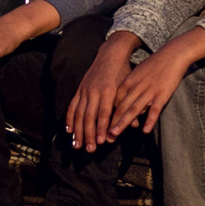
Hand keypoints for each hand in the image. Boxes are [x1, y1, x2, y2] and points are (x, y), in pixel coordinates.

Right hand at [66, 32, 140, 150]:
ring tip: (76, 145)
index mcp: (107, 91)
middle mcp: (93, 92)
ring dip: (77, 131)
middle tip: (89, 150)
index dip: (101, 129)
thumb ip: (128, 106)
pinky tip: (68, 130)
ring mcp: (84, 91)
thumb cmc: (122, 72)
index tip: (102, 142)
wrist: (110, 55)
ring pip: (78, 114)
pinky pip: (72, 106)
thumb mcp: (128, 87)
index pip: (103, 114)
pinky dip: (69, 119)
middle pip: (89, 117)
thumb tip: (135, 125)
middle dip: (88, 135)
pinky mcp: (79, 90)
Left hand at [106, 26, 204, 134]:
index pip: (115, 101)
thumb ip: (131, 89)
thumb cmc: (155, 65)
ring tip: (114, 134)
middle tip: (103, 136)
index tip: (101, 126)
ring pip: (133, 109)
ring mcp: (149, 91)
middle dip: (111, 123)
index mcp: (128, 82)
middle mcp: (136, 88)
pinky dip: (149, 120)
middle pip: (121, 107)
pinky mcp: (162, 94)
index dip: (108, 114)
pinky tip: (145, 130)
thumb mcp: (138, 74)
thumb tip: (127, 104)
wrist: (172, 54)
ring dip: (123, 123)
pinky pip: (154, 109)